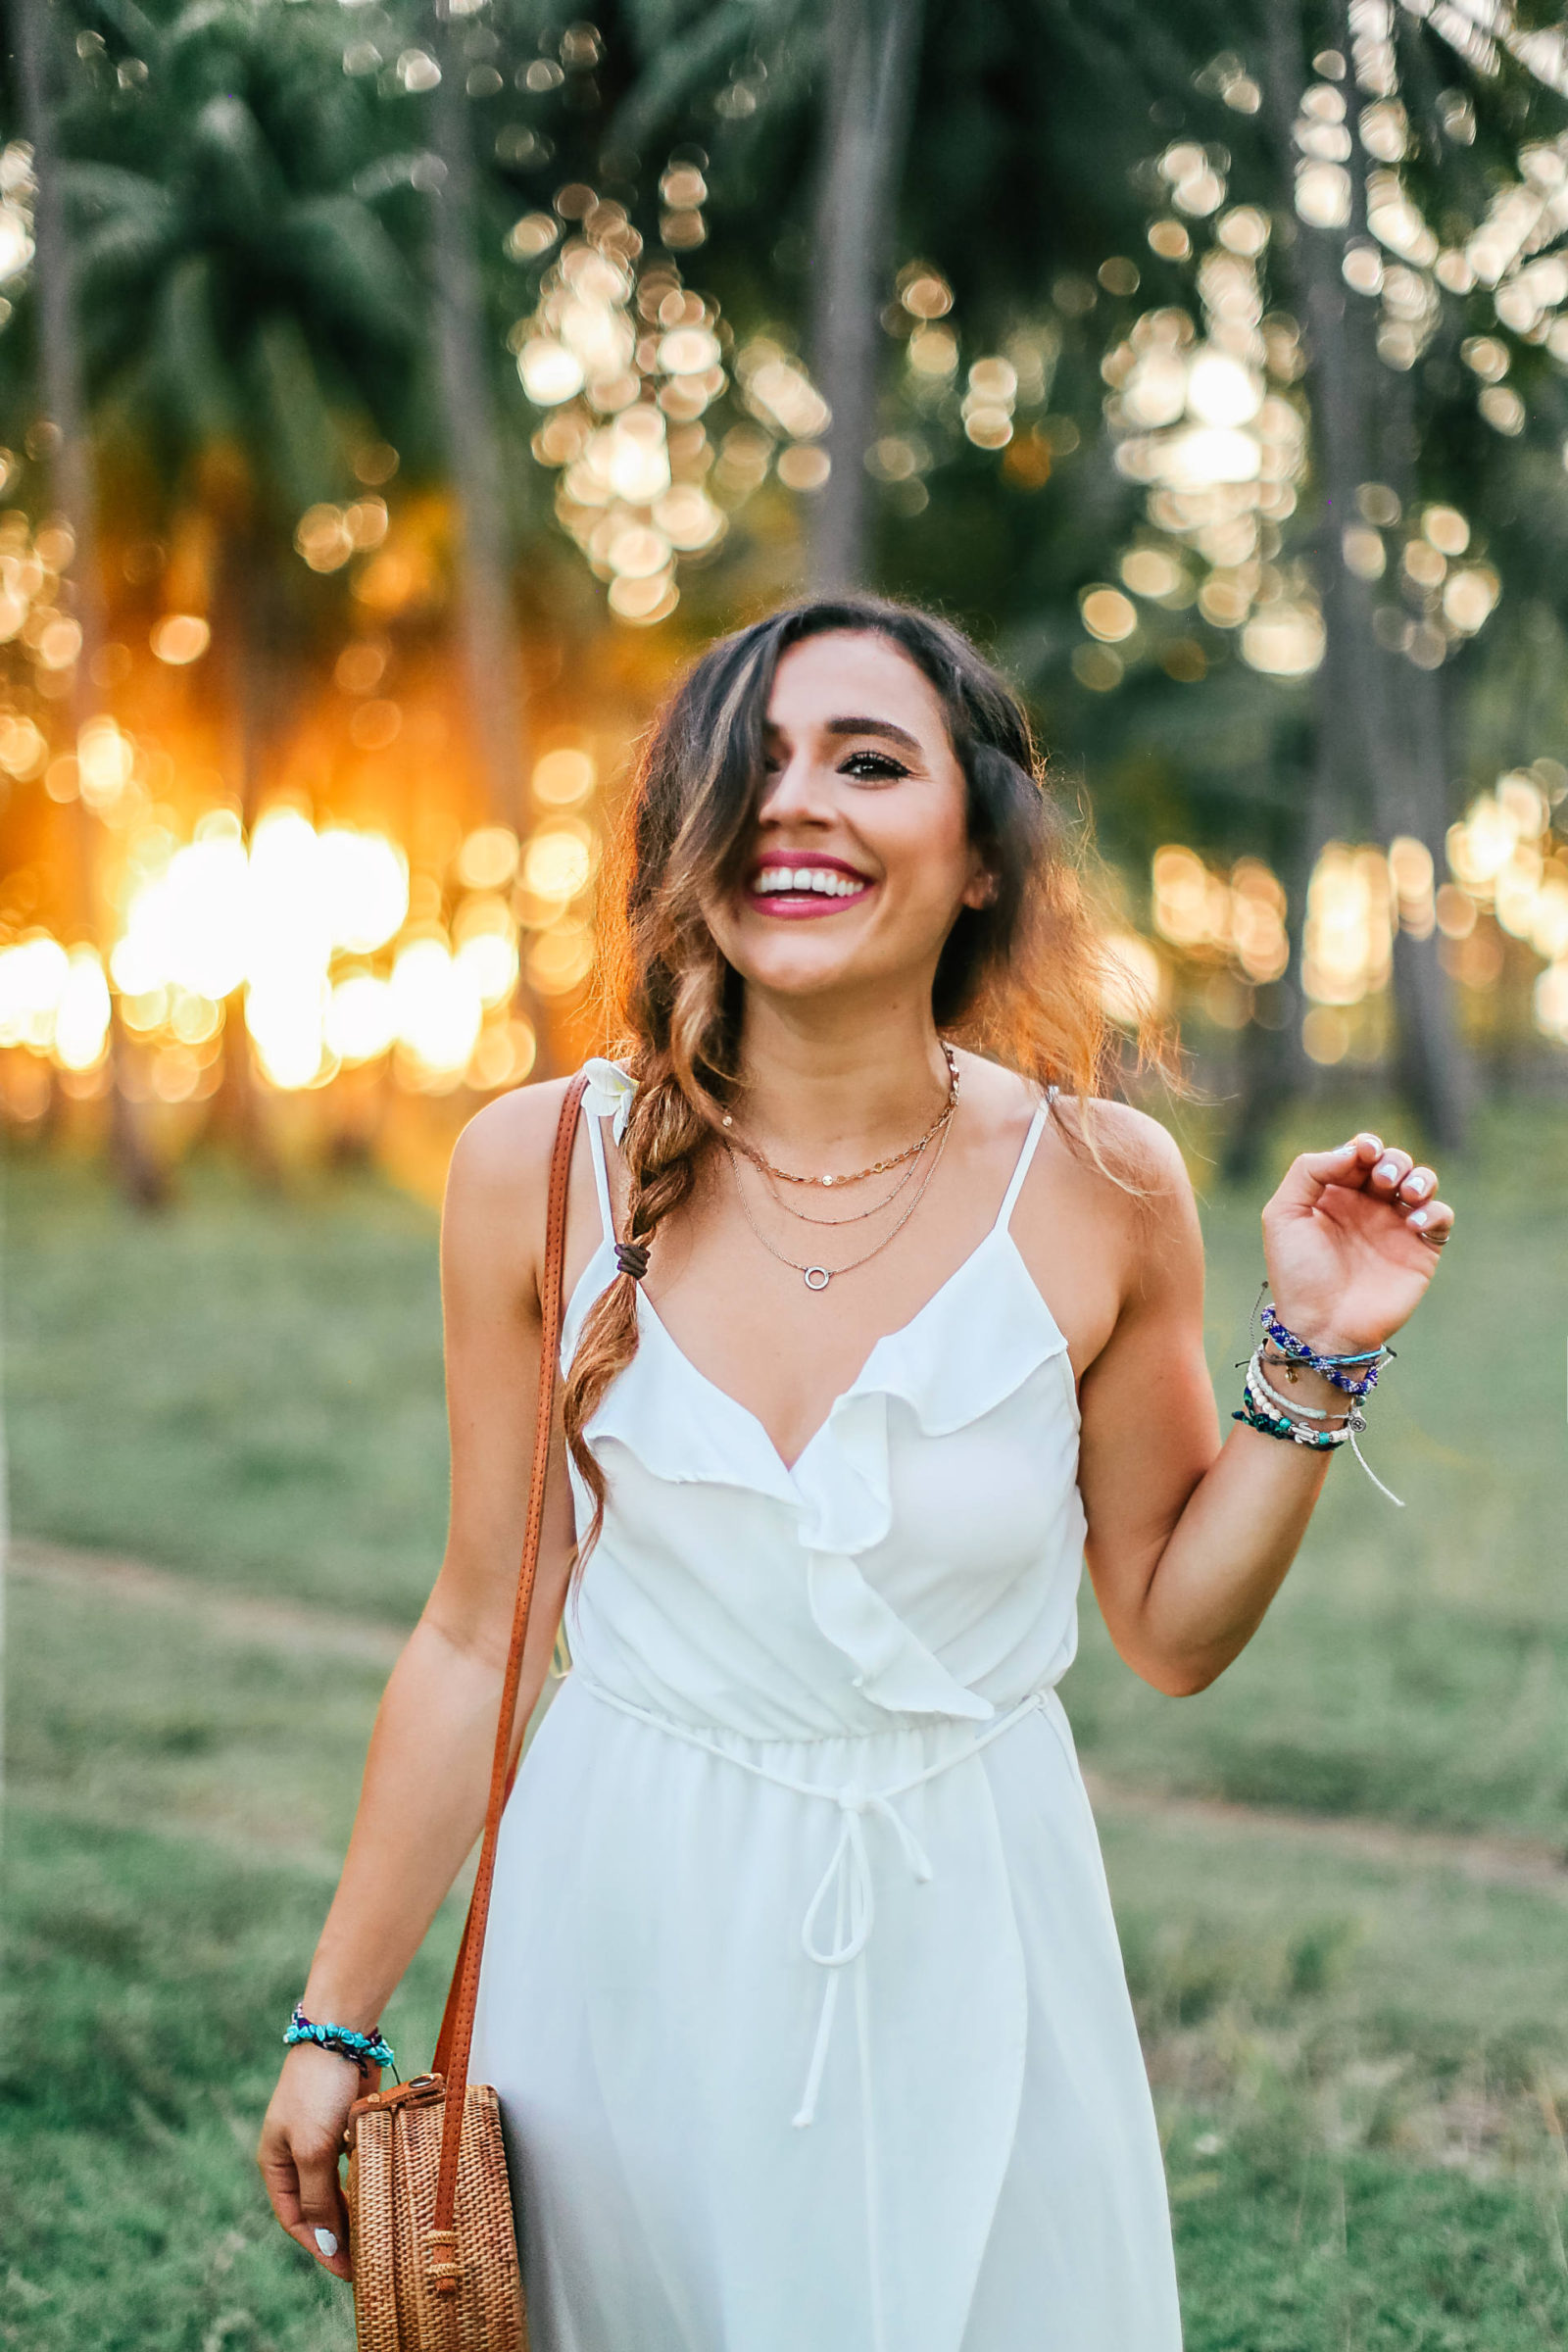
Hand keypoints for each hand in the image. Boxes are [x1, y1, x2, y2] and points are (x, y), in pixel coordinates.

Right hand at [256, 2043, 364, 2283]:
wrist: (342, 2032)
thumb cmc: (318, 2089)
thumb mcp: (313, 2148)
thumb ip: (318, 2196)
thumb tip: (324, 2241)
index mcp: (276, 2163)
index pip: (296, 2218)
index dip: (319, 2246)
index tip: (347, 2271)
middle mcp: (296, 2154)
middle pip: (318, 2205)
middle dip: (339, 2233)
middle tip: (368, 2260)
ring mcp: (322, 2138)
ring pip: (340, 2186)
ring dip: (356, 2210)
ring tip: (379, 2235)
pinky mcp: (347, 2124)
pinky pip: (358, 2163)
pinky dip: (369, 2180)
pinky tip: (386, 2195)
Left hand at [1260, 1131, 1454, 1354]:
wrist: (1322, 1326)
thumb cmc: (1297, 1274)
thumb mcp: (1283, 1214)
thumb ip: (1308, 1172)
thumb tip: (1353, 1151)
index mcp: (1334, 1195)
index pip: (1358, 1155)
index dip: (1365, 1146)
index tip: (1364, 1152)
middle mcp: (1367, 1207)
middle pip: (1393, 1162)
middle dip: (1393, 1160)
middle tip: (1381, 1180)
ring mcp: (1395, 1227)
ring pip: (1423, 1182)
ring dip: (1420, 1177)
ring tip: (1407, 1193)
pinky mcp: (1420, 1250)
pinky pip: (1441, 1216)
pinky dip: (1434, 1210)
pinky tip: (1413, 1223)